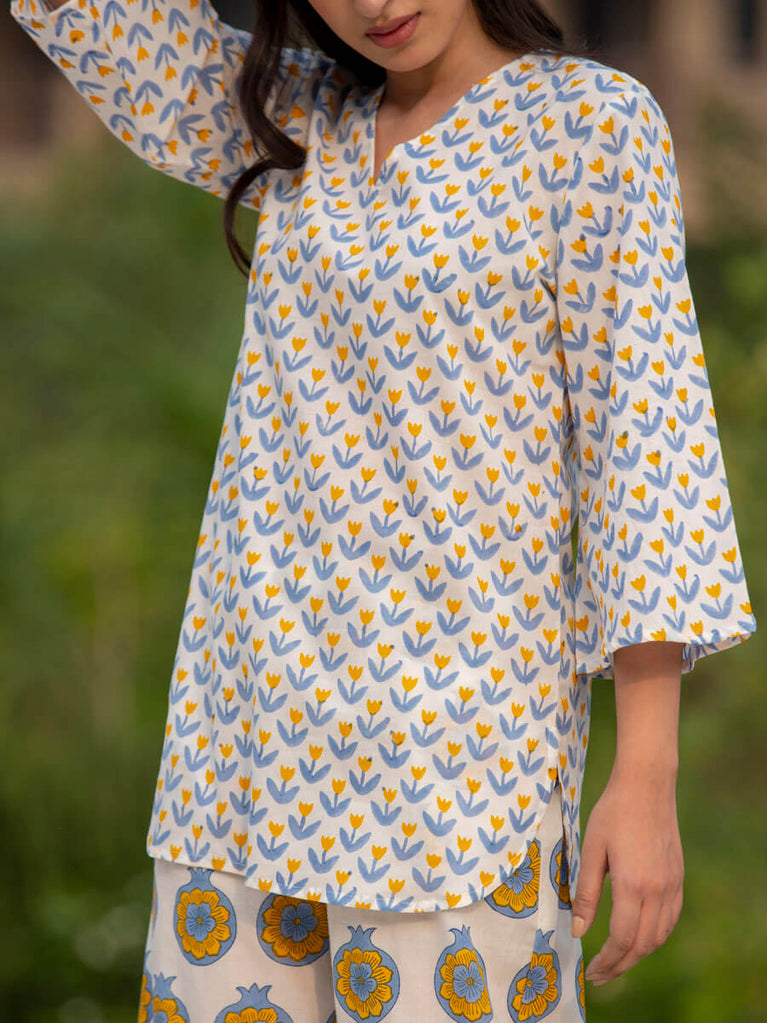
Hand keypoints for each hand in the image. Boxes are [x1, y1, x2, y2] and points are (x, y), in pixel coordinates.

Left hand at [571, 767, 683, 984]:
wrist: (646, 786)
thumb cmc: (612, 813)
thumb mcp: (590, 850)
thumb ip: (585, 893)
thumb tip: (577, 931)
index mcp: (633, 885)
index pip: (621, 938)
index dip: (606, 960)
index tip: (590, 971)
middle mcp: (658, 890)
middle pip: (642, 944)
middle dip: (620, 965)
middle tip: (600, 975)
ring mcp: (672, 885)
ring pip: (659, 936)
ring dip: (638, 954)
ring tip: (616, 961)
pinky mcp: (678, 877)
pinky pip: (670, 919)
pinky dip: (654, 936)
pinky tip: (638, 936)